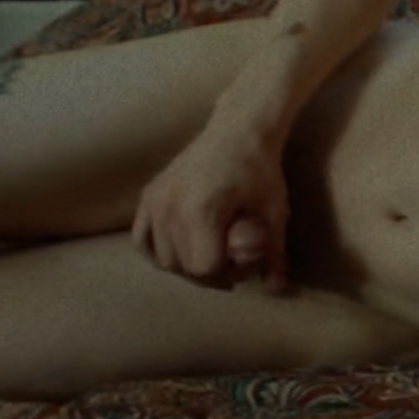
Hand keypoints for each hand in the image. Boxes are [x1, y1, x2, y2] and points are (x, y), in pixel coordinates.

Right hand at [131, 125, 290, 287]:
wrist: (238, 129)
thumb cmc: (261, 169)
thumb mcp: (273, 212)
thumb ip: (273, 254)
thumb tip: (276, 289)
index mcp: (201, 212)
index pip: (206, 269)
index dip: (232, 272)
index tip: (250, 259)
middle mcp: (171, 207)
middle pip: (184, 268)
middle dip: (212, 272)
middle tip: (235, 259)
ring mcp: (155, 201)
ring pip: (163, 259)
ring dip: (187, 266)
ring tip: (213, 254)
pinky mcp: (148, 195)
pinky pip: (142, 240)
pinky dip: (158, 252)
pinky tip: (181, 252)